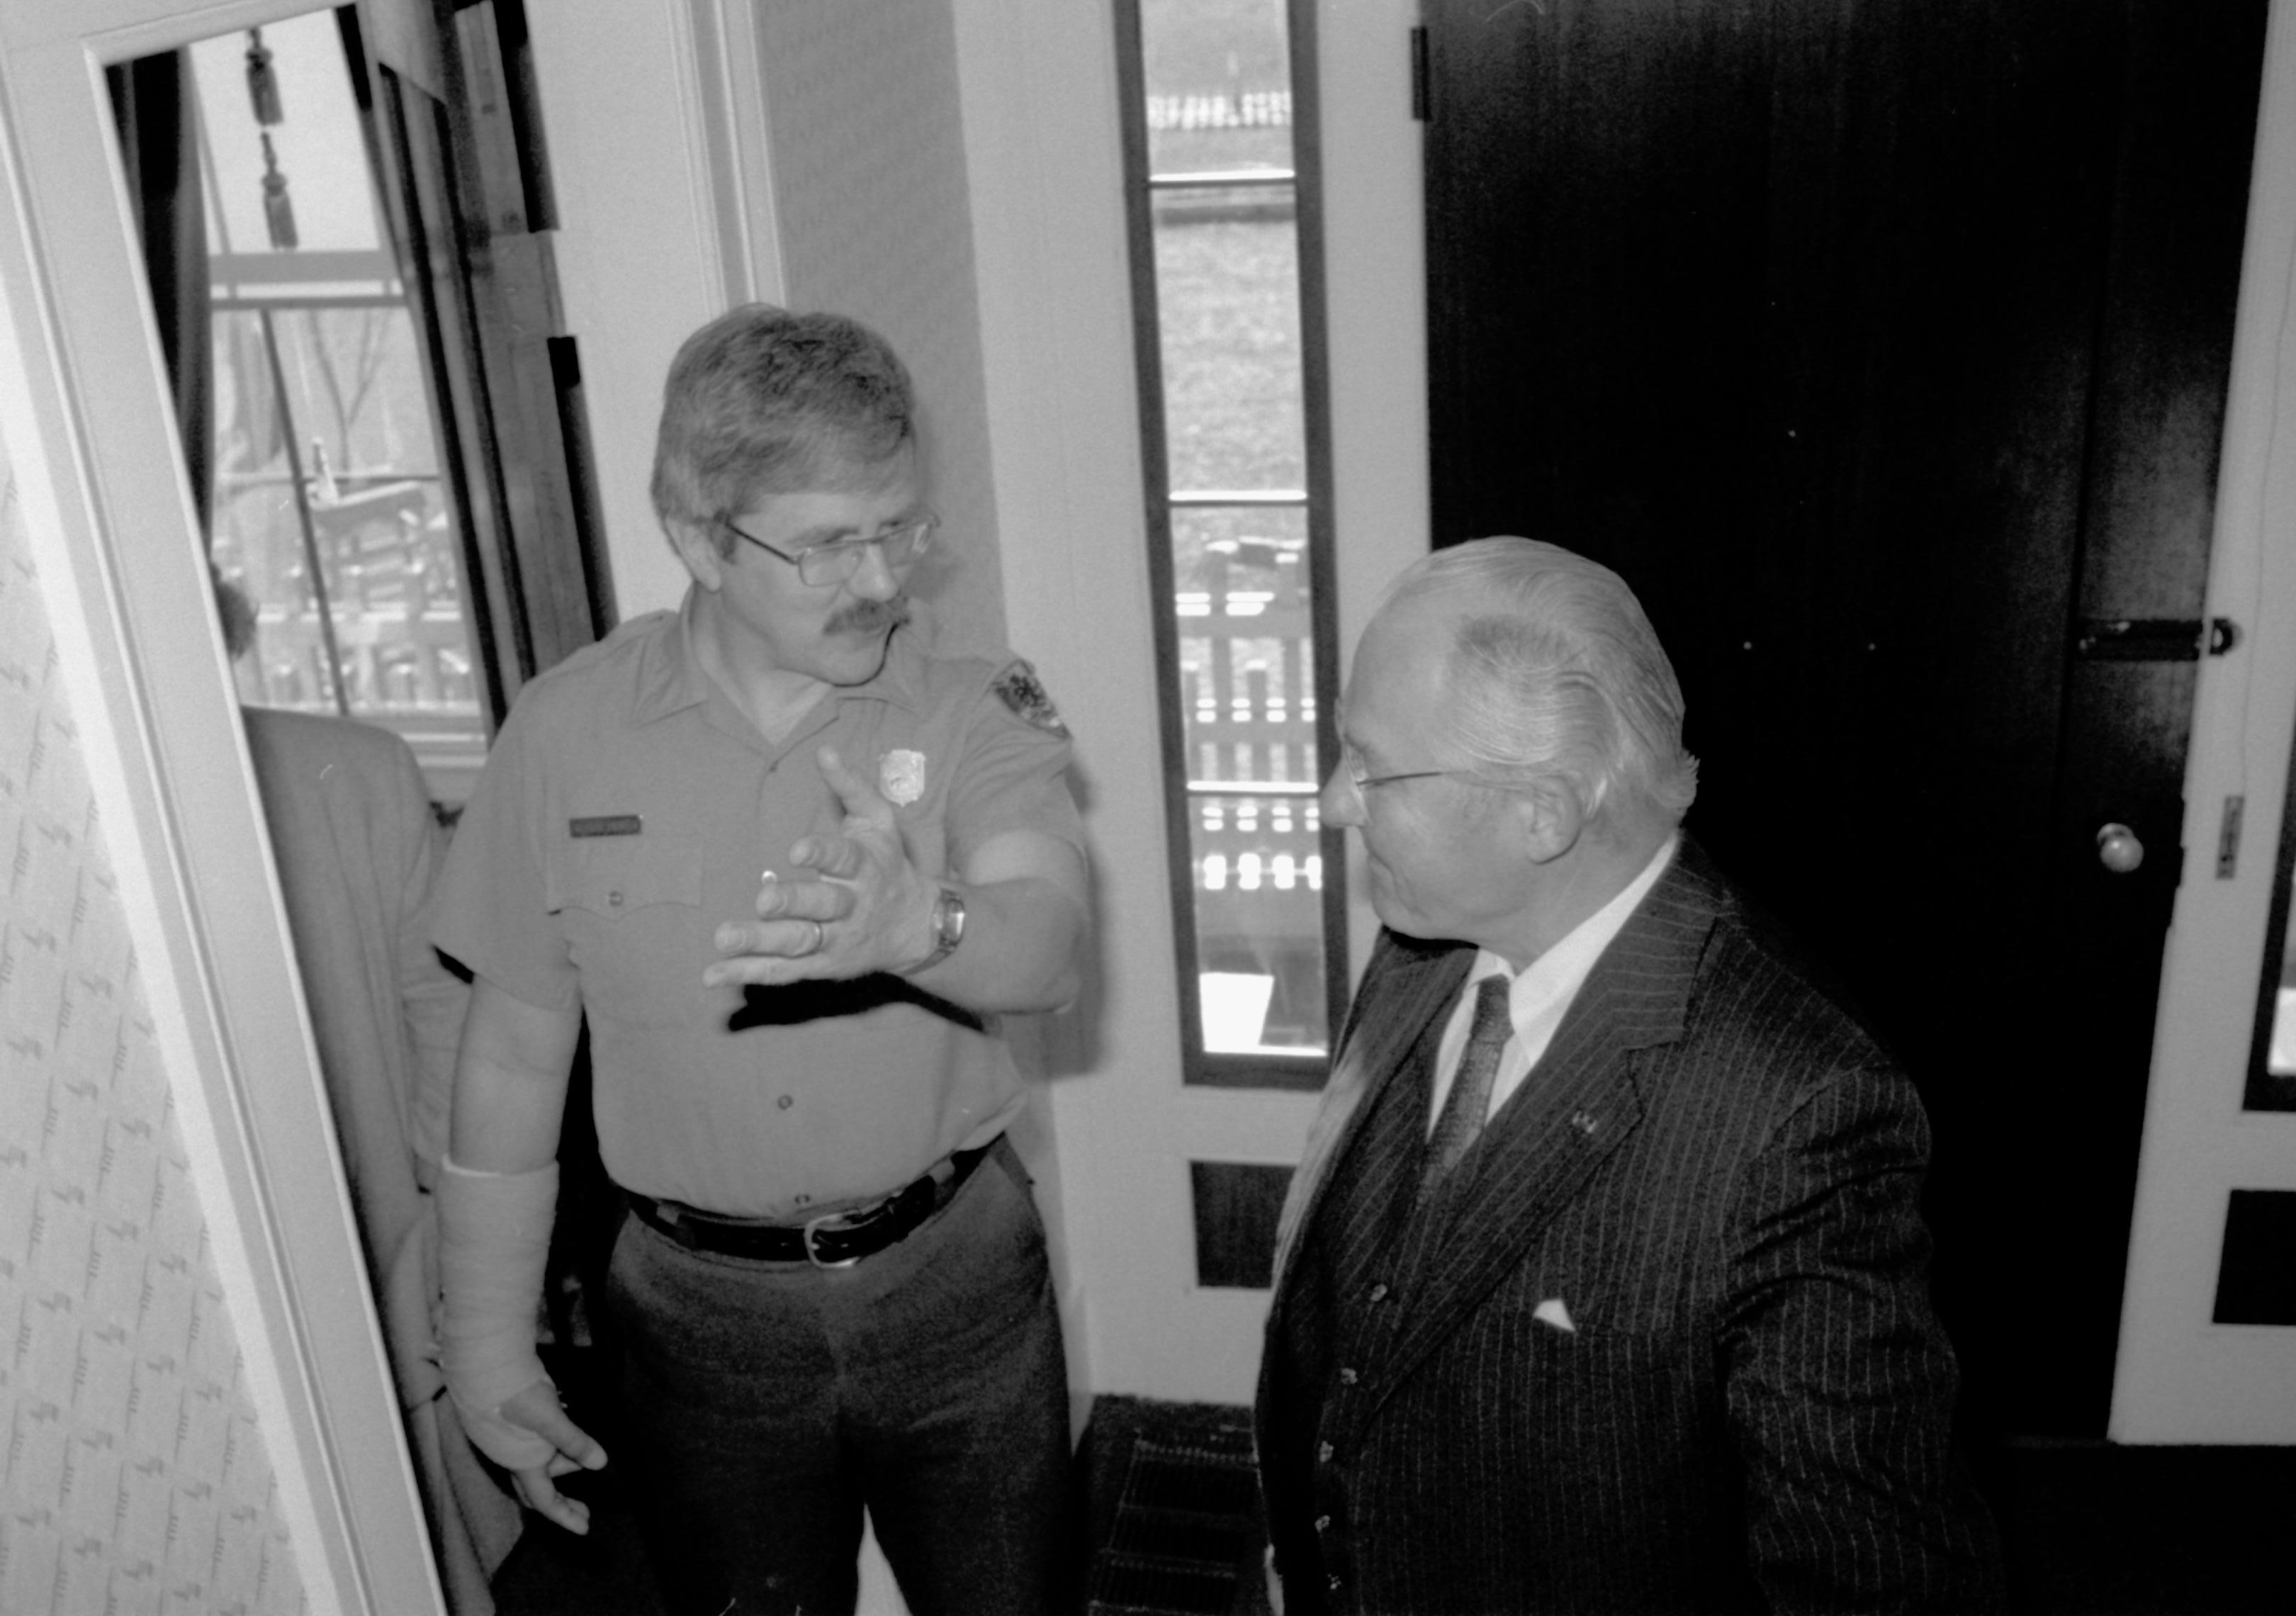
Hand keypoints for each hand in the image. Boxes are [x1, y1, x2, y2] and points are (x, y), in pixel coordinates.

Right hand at [499, 1379, 608, 1534]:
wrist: (484, 1366)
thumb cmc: (516, 1394)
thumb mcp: (550, 1419)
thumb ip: (574, 1442)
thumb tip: (601, 1464)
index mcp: (523, 1463)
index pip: (545, 1500)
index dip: (566, 1516)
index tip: (585, 1529)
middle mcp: (514, 1458)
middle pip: (539, 1489)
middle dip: (563, 1501)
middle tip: (586, 1510)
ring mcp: (510, 1441)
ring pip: (539, 1464)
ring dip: (562, 1466)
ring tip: (584, 1457)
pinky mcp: (510, 1424)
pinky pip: (535, 1445)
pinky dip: (553, 1448)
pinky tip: (565, 1436)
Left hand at [703, 746, 936, 988]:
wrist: (917, 926)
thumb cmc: (888, 864)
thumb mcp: (879, 821)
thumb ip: (850, 787)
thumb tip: (824, 750)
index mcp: (865, 867)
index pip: (843, 859)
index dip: (821, 853)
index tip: (795, 849)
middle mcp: (852, 906)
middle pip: (821, 906)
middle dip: (792, 903)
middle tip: (762, 900)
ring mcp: (837, 939)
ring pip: (797, 942)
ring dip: (760, 941)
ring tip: (723, 939)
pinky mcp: (822, 965)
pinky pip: (784, 971)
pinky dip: (749, 973)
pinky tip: (713, 974)